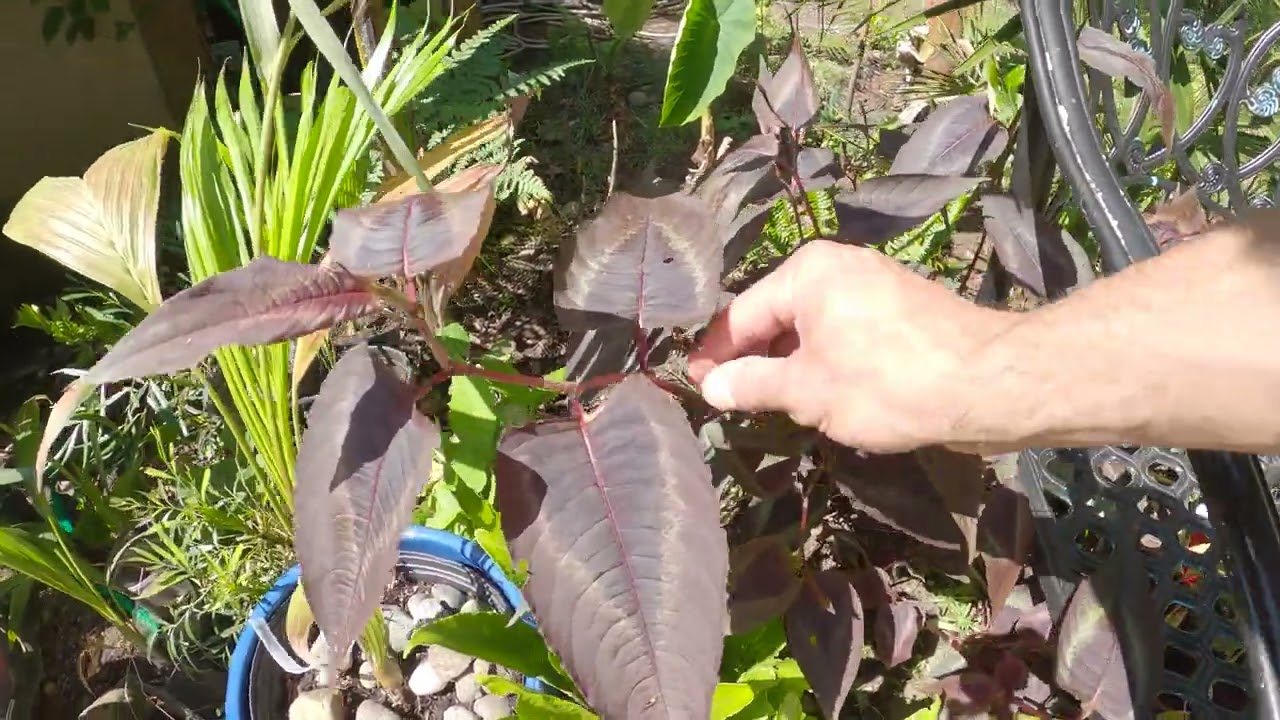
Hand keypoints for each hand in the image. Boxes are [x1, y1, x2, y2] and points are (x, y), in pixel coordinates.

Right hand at [688, 241, 1008, 452]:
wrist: (988, 384)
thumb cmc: (887, 383)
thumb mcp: (807, 390)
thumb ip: (753, 384)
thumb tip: (712, 386)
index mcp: (807, 273)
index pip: (741, 314)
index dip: (714, 353)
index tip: (692, 384)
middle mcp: (838, 267)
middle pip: (776, 316)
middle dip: (753, 359)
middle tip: (727, 401)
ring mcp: (873, 286)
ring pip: (811, 328)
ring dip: (790, 365)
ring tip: (771, 406)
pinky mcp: (900, 311)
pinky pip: (844, 334)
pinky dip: (825, 362)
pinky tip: (822, 397)